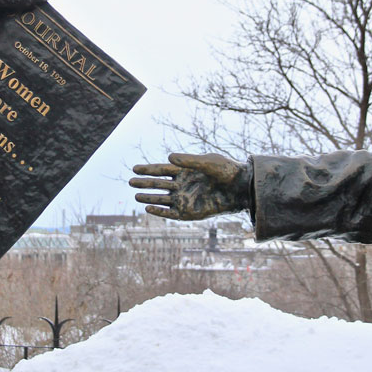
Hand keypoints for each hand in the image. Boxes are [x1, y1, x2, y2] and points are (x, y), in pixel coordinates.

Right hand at [129, 153, 251, 220]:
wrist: (241, 189)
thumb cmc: (227, 172)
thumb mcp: (209, 162)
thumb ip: (189, 161)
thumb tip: (169, 158)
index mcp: (185, 170)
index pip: (162, 170)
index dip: (148, 169)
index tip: (135, 168)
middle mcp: (183, 185)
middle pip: (159, 184)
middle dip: (145, 183)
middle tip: (130, 182)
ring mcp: (185, 199)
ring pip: (162, 199)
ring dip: (149, 198)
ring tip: (135, 196)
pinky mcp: (190, 212)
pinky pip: (171, 213)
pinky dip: (159, 212)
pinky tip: (148, 209)